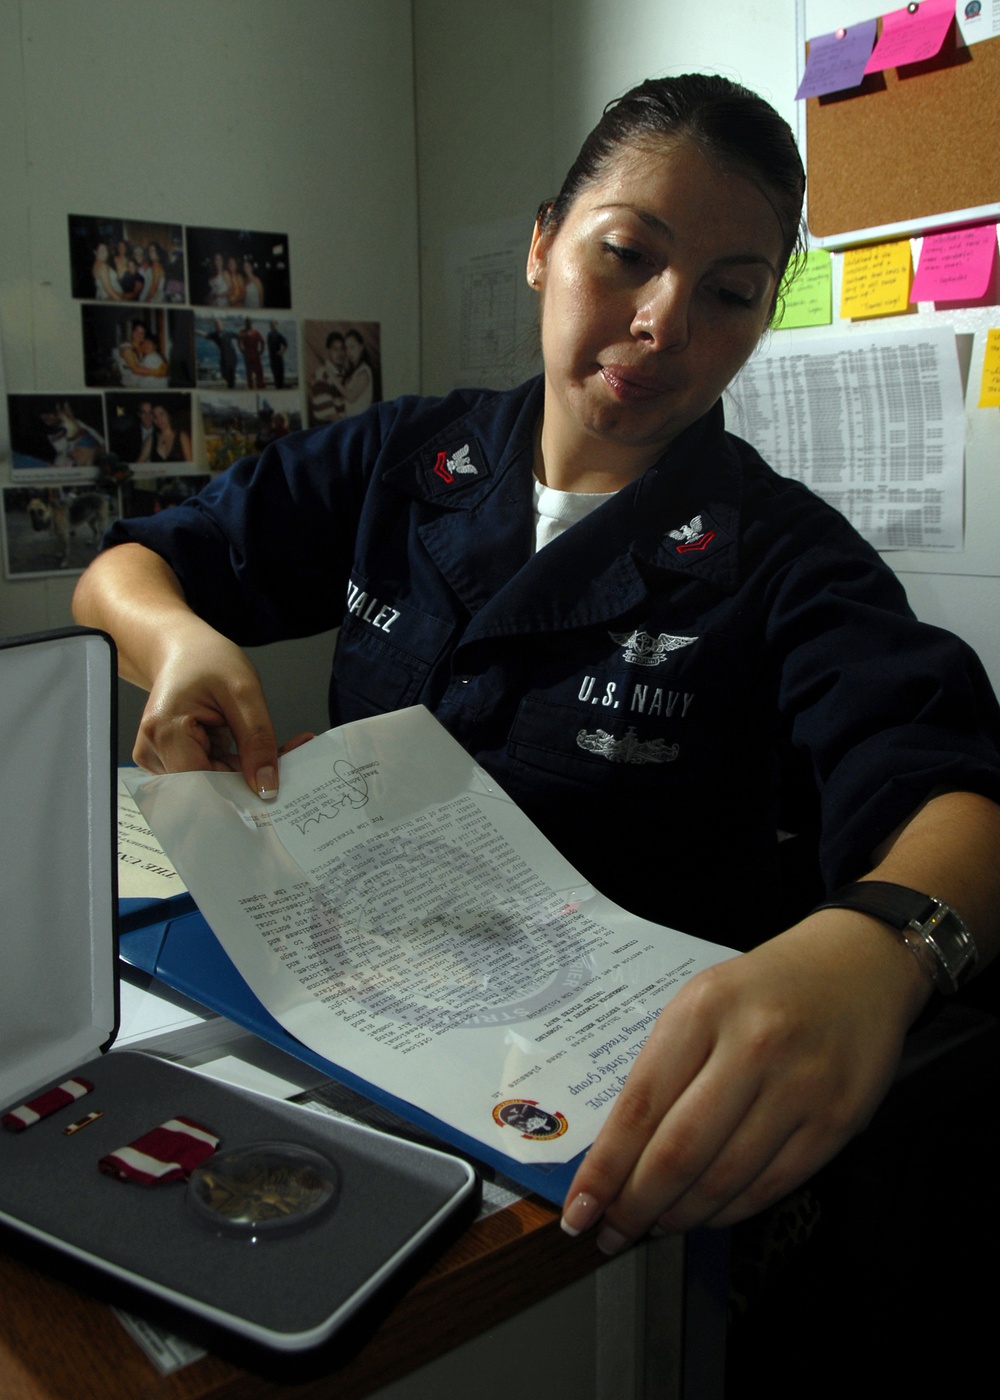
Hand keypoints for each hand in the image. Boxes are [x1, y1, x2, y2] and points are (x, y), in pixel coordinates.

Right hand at [132, 617, 307, 798]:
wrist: (184, 649)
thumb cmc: (206, 659)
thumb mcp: (244, 692)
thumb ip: (257, 741)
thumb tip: (266, 787)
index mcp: (165, 730)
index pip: (201, 784)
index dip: (237, 790)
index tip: (275, 786)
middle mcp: (153, 750)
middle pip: (205, 787)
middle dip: (246, 779)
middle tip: (284, 758)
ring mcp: (159, 757)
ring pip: (209, 784)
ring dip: (242, 773)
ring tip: (270, 750)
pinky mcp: (171, 760)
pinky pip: (207, 775)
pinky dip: (233, 767)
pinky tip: (251, 751)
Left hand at [561, 910, 930, 1248]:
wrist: (858, 966)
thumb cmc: (765, 989)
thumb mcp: (702, 1001)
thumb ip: (664, 1065)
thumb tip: (618, 1150)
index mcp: (704, 1010)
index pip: (640, 1105)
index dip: (605, 1169)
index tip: (579, 1208)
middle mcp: (753, 1047)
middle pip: (679, 1152)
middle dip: (635, 1205)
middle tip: (612, 1232)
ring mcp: (800, 1087)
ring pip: (723, 1179)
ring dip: (680, 1215)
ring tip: (655, 1225)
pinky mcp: (837, 1121)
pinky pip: (770, 1186)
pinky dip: (729, 1211)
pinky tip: (706, 1213)